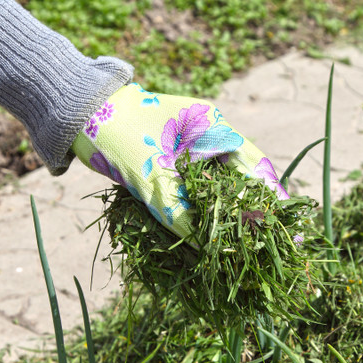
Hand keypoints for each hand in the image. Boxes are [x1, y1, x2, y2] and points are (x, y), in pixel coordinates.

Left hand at [70, 83, 288, 238]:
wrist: (77, 111)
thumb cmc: (115, 133)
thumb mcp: (150, 176)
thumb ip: (180, 212)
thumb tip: (211, 251)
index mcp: (216, 128)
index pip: (258, 169)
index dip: (273, 204)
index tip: (286, 233)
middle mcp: (211, 136)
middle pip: (245, 181)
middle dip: (256, 215)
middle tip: (269, 249)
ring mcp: (193, 148)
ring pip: (223, 188)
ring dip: (231, 216)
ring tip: (245, 250)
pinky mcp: (174, 160)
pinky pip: (199, 190)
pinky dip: (205, 212)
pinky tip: (209, 237)